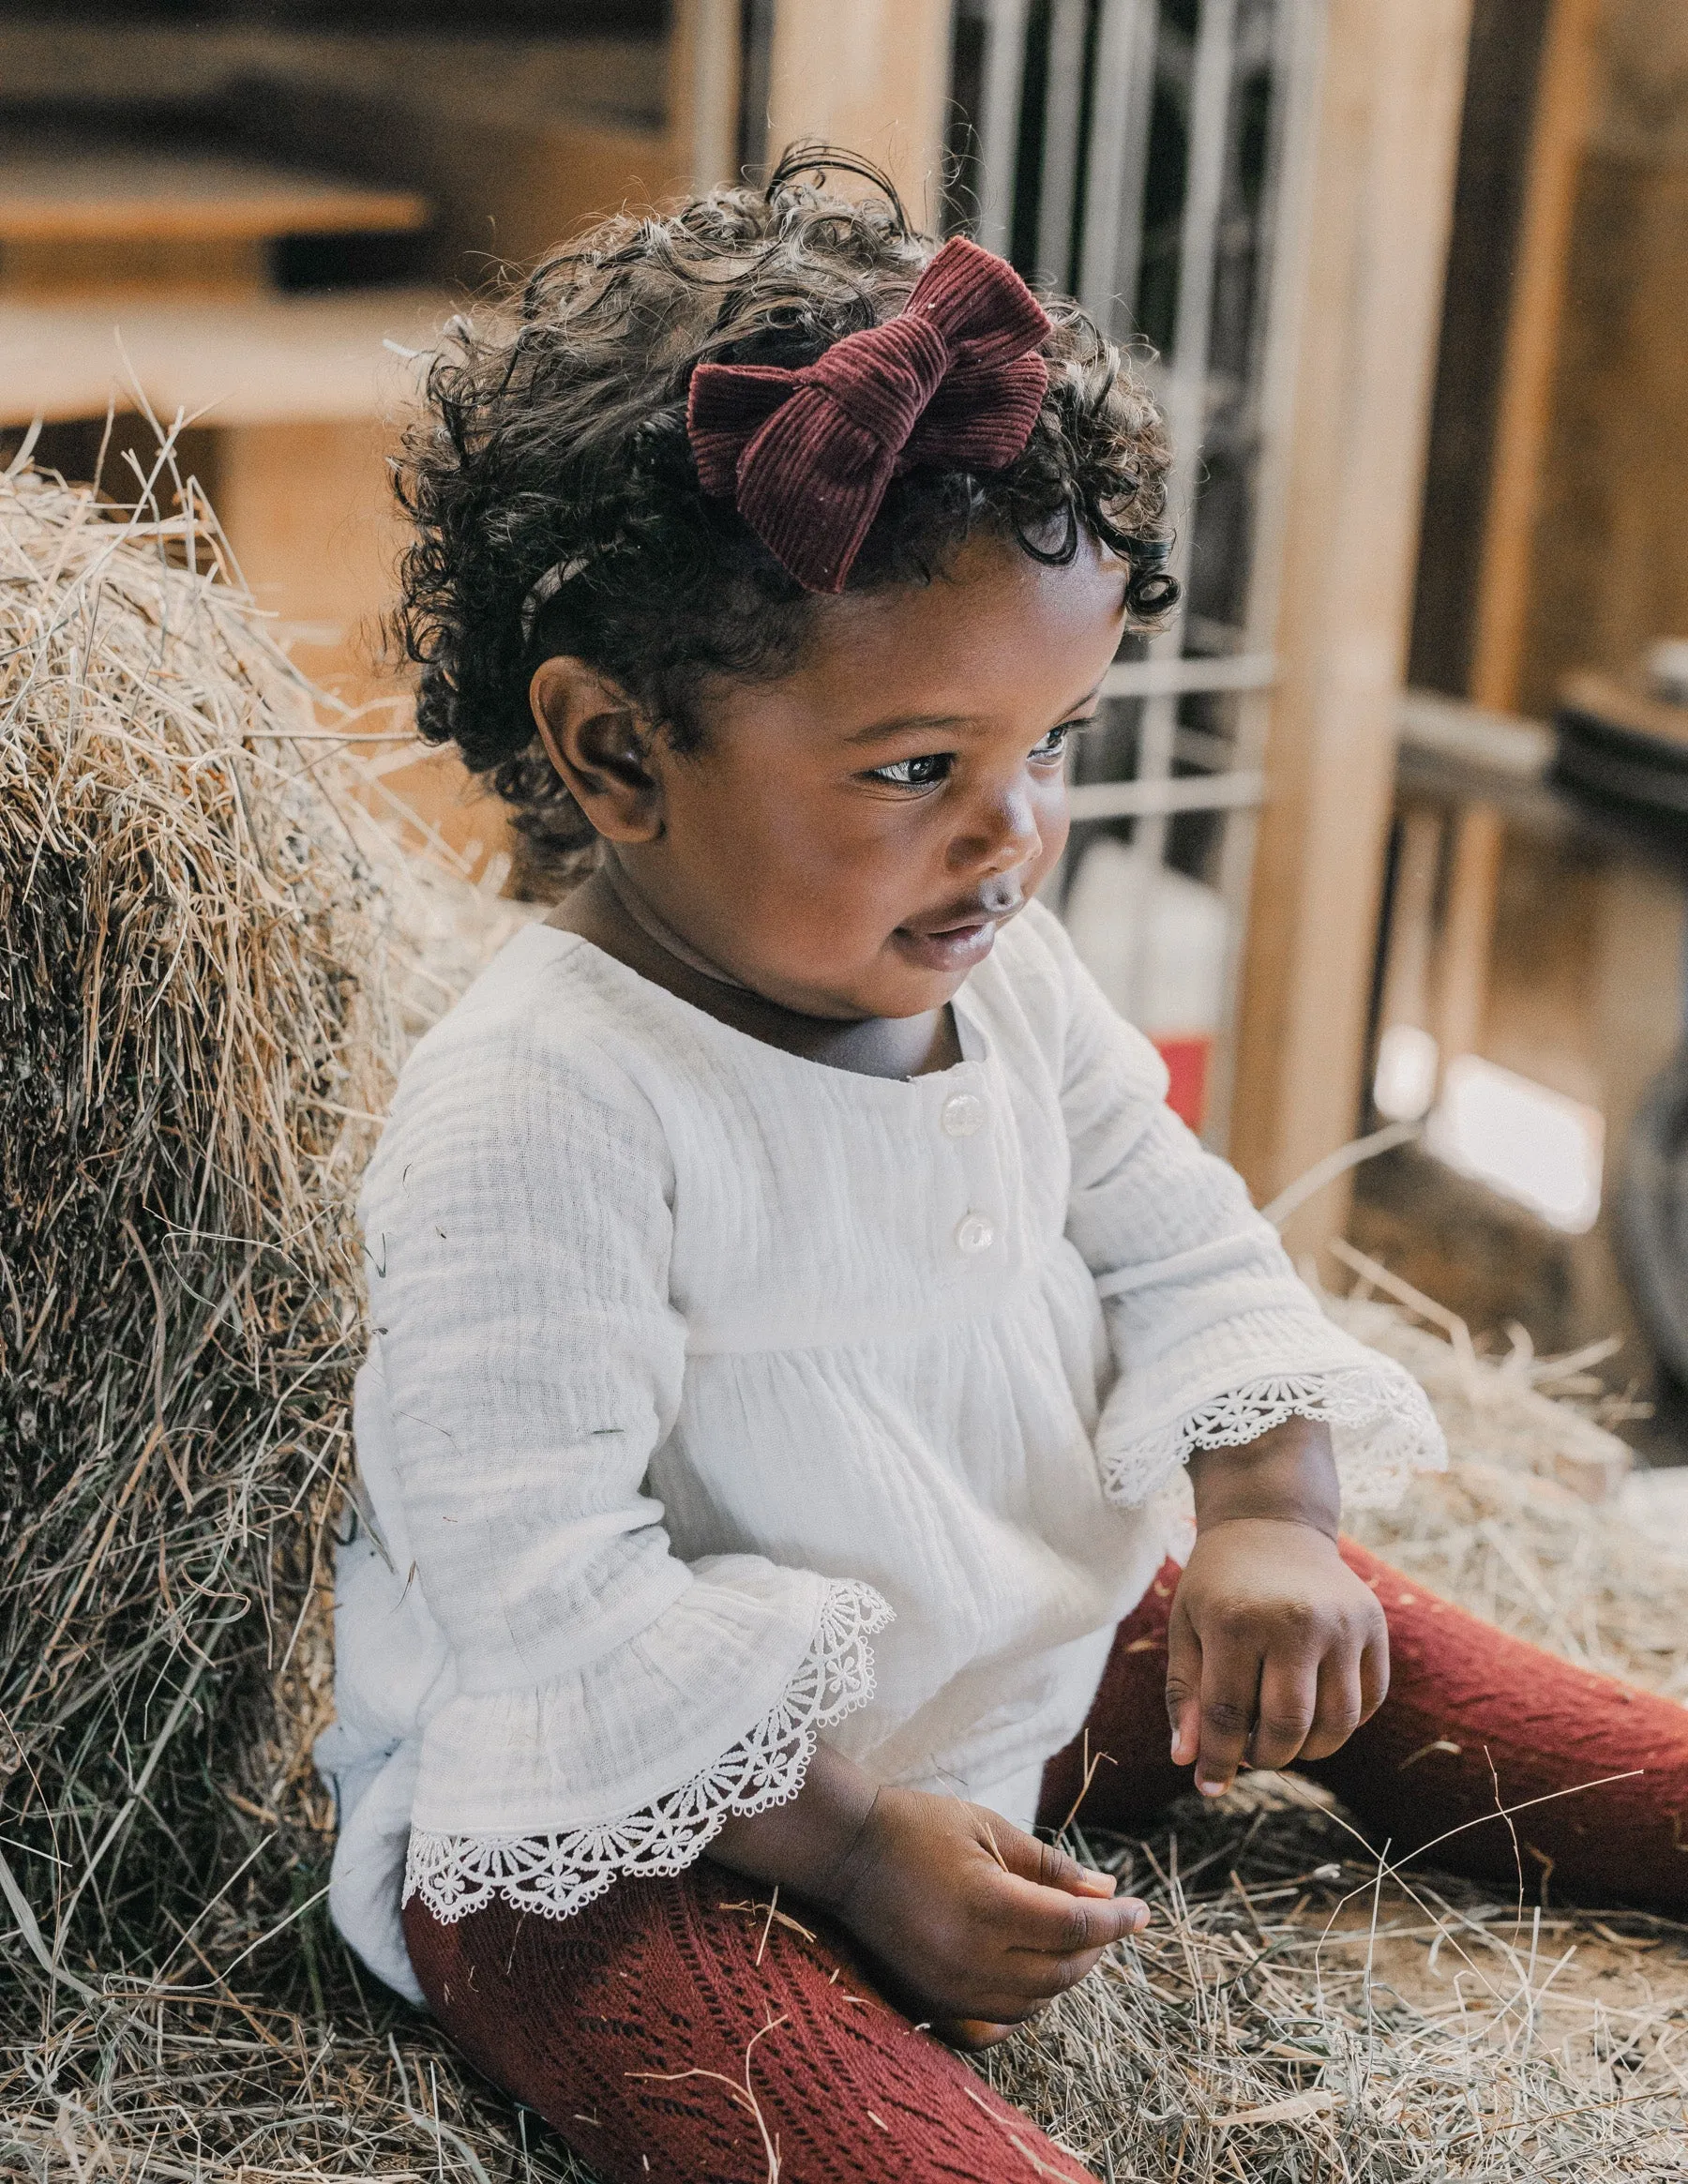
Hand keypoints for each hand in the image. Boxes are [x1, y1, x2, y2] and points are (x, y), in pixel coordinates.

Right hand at [826, 1786, 1148, 2041]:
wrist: (845, 1852)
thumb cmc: (919, 1827)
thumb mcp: (990, 1829)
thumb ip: (1051, 1867)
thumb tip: (1107, 1892)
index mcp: (989, 1907)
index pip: (1075, 1925)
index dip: (1116, 1919)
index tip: (1142, 1910)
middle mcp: (972, 1959)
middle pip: (1061, 1971)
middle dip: (1095, 1948)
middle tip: (1108, 1921)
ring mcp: (949, 1989)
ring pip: (1033, 2003)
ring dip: (1062, 1976)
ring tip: (1070, 1941)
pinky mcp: (930, 2003)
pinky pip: (994, 2026)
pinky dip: (1023, 2006)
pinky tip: (1029, 1977)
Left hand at [1167, 1517, 1388, 1793]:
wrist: (1273, 1523)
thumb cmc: (1220, 1583)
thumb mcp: (1186, 1627)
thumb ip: (1185, 1694)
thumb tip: (1187, 1762)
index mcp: (1237, 1620)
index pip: (1227, 1715)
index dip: (1216, 1760)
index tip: (1209, 1786)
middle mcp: (1295, 1620)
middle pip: (1288, 1727)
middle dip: (1265, 1757)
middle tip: (1251, 1754)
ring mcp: (1342, 1622)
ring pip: (1336, 1724)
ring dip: (1307, 1749)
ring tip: (1281, 1735)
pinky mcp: (1374, 1624)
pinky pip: (1369, 1701)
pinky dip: (1343, 1723)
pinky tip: (1315, 1710)